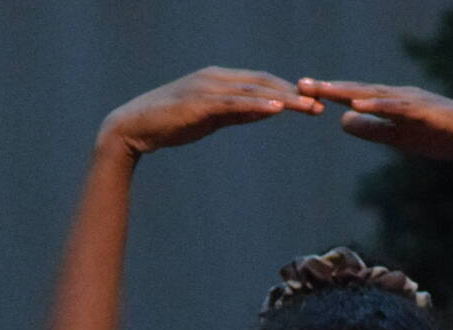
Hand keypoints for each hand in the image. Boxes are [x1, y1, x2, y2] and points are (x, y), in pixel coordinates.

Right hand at [100, 67, 321, 155]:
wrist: (133, 128)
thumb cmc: (170, 124)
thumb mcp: (210, 118)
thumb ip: (237, 113)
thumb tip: (265, 112)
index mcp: (219, 79)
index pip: (261, 81)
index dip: (287, 90)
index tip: (311, 101)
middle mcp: (216, 78)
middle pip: (263, 83)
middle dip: (292, 93)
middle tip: (319, 104)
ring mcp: (207, 88)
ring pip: (253, 92)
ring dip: (283, 100)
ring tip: (307, 107)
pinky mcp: (199, 104)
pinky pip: (234, 104)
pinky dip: (258, 106)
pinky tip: (276, 111)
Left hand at [298, 78, 452, 164]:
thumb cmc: (442, 136)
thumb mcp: (399, 137)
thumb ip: (373, 129)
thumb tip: (343, 123)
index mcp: (390, 103)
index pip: (353, 98)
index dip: (328, 95)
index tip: (300, 92)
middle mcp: (399, 96)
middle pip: (358, 90)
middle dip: (329, 88)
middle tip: (300, 83)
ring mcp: (414, 102)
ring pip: (374, 95)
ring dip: (348, 92)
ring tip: (323, 90)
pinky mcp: (428, 112)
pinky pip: (398, 108)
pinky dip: (378, 105)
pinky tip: (359, 105)